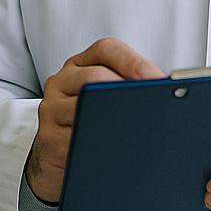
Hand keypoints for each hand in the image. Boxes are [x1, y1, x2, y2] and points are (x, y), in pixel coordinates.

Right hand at [25, 38, 163, 203]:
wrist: (53, 160)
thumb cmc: (89, 126)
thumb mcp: (104, 100)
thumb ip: (127, 89)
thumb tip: (163, 90)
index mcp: (79, 66)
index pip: (106, 50)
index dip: (133, 62)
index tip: (156, 79)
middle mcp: (61, 82)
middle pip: (94, 77)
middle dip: (127, 91)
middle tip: (154, 106)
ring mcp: (51, 109)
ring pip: (83, 107)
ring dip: (114, 118)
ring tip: (139, 128)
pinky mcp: (48, 138)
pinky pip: (75, 137)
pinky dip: (99, 143)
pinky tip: (116, 148)